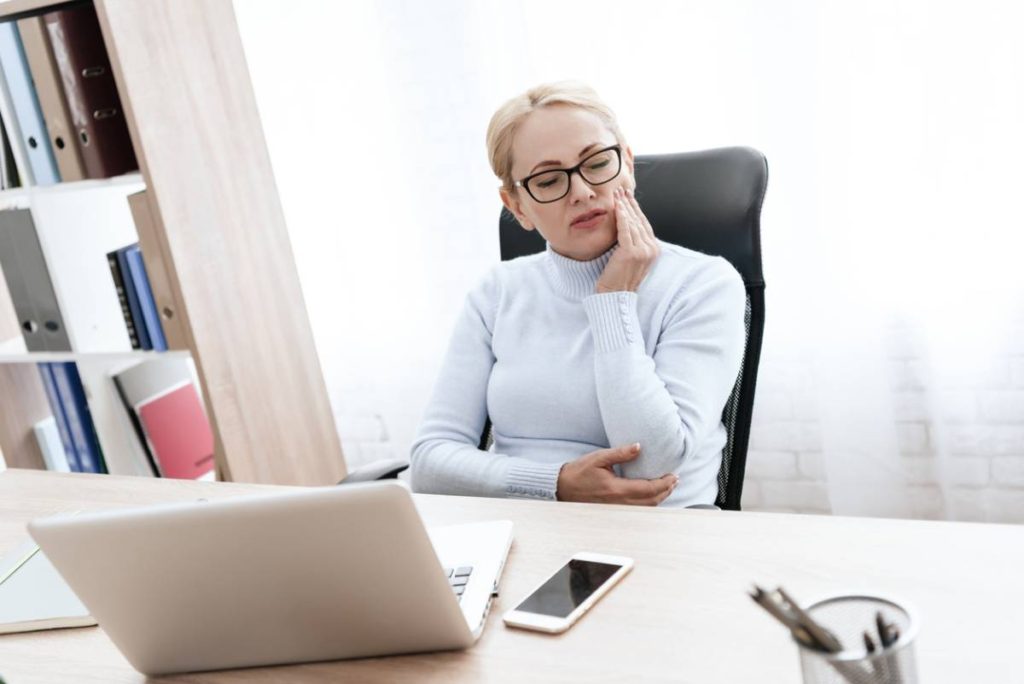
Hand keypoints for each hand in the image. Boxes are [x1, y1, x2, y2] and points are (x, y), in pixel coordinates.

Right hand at [556, 443, 677, 505]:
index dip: (664, 483)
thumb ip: (620, 453)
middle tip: (675, 479)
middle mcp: (618, 502)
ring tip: (668, 486)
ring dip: (660, 498)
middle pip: (651, 501)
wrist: (563, 487)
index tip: (674, 475)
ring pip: (646, 508)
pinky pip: (638, 509)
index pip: (648, 489)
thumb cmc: (579, 471)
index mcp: (616, 489)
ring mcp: (617, 509)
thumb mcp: (599, 458)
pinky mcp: (614, 510)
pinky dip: (650, 503)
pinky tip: (653, 494)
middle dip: (666, 490)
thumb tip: (639, 447)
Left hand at [596, 187, 660, 292]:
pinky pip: (626, 230)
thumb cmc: (618, 278)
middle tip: (622, 190)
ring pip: (633, 223)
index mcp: (653, 250)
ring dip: (625, 206)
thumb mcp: (630, 258)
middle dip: (630, 204)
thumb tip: (628, 227)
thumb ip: (633, 244)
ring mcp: (643, 251)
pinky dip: (621, 216)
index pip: (644, 224)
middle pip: (640, 221)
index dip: (636, 209)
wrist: (614, 296)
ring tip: (617, 194)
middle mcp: (651, 249)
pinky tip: (617, 206)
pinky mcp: (631, 253)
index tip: (628, 197)